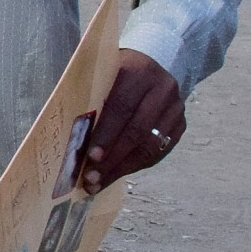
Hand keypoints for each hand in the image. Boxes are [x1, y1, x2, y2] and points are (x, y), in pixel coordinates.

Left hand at [79, 49, 185, 194]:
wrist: (145, 69)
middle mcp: (163, 87)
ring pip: (150, 145)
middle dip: (112, 158)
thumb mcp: (100, 76)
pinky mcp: (181, 124)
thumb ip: (89, 98)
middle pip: (137, 130)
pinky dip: (136, 166)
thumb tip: (69, 137)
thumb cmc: (112, 75)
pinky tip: (117, 174)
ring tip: (100, 182)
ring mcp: (176, 107)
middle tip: (91, 178)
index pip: (121, 107)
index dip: (106, 134)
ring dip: (123, 167)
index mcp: (139, 70)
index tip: (90, 157)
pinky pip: (159, 151)